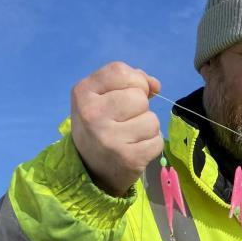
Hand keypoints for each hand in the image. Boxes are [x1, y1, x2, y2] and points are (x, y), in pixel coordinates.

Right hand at [71, 62, 162, 196]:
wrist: (91, 169)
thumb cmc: (100, 126)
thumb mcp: (101, 97)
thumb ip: (128, 82)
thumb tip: (155, 85)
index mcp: (83, 92)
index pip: (121, 71)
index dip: (136, 81)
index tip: (131, 93)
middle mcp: (93, 114)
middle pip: (139, 97)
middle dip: (141, 108)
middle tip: (127, 121)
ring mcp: (110, 138)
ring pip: (152, 120)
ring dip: (148, 128)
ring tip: (132, 136)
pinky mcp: (129, 158)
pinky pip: (158, 141)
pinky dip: (153, 144)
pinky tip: (137, 148)